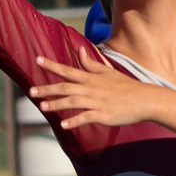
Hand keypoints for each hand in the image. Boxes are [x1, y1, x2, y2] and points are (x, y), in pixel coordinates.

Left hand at [29, 53, 160, 129]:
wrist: (145, 100)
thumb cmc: (126, 86)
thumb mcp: (108, 72)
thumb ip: (91, 63)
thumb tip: (79, 50)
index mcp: (92, 78)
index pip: (68, 70)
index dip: (52, 65)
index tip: (37, 60)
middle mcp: (92, 88)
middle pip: (66, 87)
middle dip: (47, 89)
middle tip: (30, 92)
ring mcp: (97, 102)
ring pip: (73, 102)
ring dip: (57, 104)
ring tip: (42, 107)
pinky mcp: (103, 115)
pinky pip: (86, 118)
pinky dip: (75, 121)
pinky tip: (63, 125)